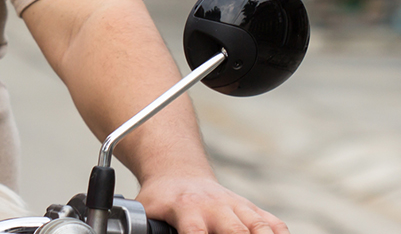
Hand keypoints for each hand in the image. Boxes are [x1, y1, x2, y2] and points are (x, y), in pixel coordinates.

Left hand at [135, 175, 287, 233]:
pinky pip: (274, 224)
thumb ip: (140, 227)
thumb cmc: (160, 198)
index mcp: (187, 208)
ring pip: (260, 227)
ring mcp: (236, 206)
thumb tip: (126, 230)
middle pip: (236, 231)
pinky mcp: (251, 209)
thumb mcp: (143, 210)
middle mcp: (216, 206)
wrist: (177, 172)